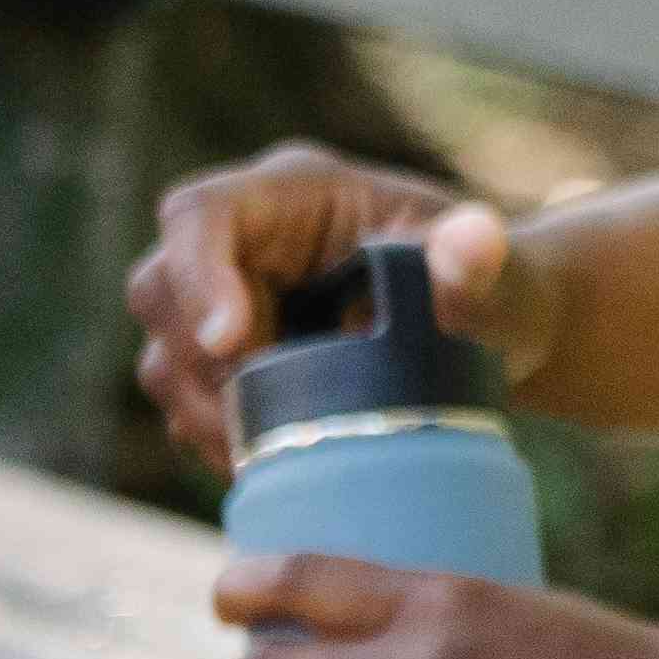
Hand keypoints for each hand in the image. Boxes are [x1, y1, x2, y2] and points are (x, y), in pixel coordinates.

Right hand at [130, 142, 546, 473]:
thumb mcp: (496, 273)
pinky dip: (219, 439)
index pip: (201, 213)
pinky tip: (272, 466)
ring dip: (207, 411)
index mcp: (296, 192)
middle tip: (272, 412)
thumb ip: (479, 260)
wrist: (489, 337)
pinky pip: (187, 403)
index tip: (235, 342)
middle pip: (161, 287)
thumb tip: (475, 241)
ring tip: (276, 448)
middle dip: (203, 360)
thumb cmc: (493, 288)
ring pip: (165, 355)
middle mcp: (246, 240)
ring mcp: (227, 299)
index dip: (198, 274)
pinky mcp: (226, 360)